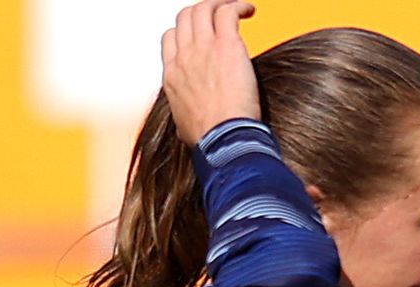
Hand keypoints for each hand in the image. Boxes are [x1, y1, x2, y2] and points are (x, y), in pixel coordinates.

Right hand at [161, 0, 260, 145]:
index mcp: (173, 74)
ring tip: (237, 8)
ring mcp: (203, 48)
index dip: (186, 31)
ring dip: (220, 4)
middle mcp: (184, 56)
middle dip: (202, 11)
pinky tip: (249, 10)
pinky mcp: (226, 45)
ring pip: (203, 9)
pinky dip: (238, 6)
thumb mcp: (184, 125)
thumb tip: (189, 123)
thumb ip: (185, 114)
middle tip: (221, 14)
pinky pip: (227, 12)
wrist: (223, 139)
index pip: (171, 38)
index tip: (202, 35)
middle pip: (185, 17)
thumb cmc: (210, 139)